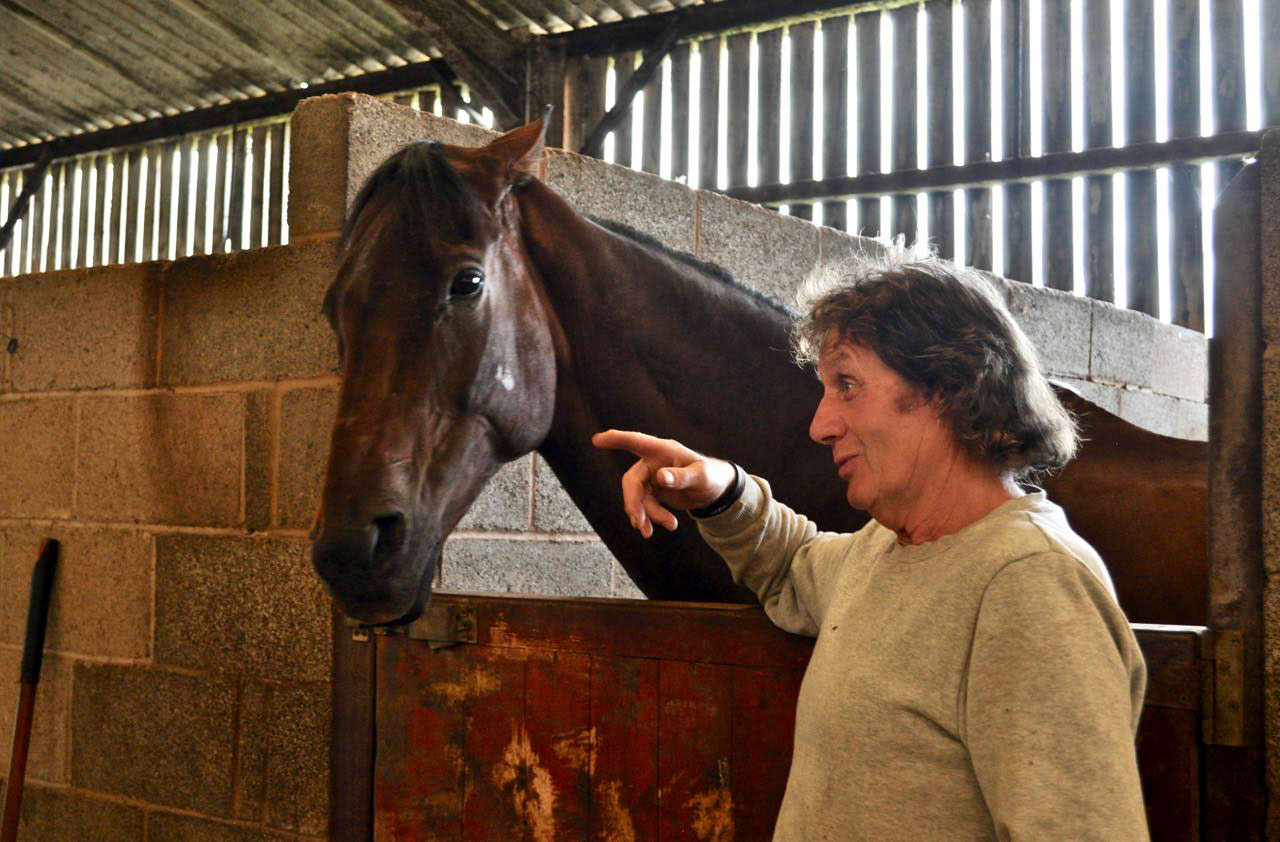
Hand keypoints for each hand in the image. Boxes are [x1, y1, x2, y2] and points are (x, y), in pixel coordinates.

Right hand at [591, 429, 737, 537]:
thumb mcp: (701, 476)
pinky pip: (643, 506)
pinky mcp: (653, 492)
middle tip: (639, 522)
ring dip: (647, 514)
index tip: (597, 440)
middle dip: (633, 503)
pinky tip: (663, 526)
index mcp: (663, 450)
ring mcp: (651, 478)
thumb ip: (682, 477)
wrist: (715, 491)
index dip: (616, 440)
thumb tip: (661, 477)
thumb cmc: (711, 476)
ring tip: (670, 525)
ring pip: (637, 498)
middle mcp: (653, 462)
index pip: (636, 442)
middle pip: (632, 481)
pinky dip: (651, 518)